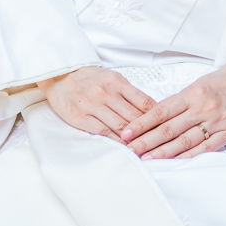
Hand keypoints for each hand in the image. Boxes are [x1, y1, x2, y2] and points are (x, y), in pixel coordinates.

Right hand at [39, 66, 155, 141]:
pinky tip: (124, 149)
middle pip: (135, 117)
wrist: (59, 74)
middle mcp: (106, 93)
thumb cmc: (89, 77)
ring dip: (135, 141)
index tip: (166, 128)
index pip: (144, 102)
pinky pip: (103, 132)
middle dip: (149, 132)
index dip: (157, 117)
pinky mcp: (81, 118)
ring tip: (146, 151)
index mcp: (117, 81)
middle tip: (161, 145)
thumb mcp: (112, 78)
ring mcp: (93, 106)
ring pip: (121, 127)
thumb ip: (129, 93)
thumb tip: (151, 109)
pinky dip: (116, 142)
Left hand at [120, 61, 225, 159]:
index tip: (126, 132)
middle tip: (129, 150)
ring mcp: (217, 121)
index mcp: (192, 93)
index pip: (161, 111)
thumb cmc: (223, 80)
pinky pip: (205, 148)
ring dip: (163, 152)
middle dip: (146, 141)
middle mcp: (203, 107)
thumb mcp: (198, 84)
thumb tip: (156, 117)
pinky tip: (173, 162)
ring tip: (146, 159)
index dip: (141, 123)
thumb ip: (180, 102)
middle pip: (169, 128)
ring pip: (185, 141)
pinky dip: (188, 157)